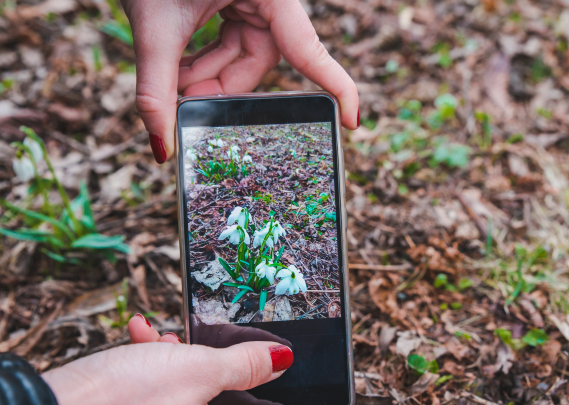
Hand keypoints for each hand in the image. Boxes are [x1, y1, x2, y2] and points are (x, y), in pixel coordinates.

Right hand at [42, 316, 338, 404]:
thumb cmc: (120, 403)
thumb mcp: (195, 371)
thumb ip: (246, 366)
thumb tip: (283, 361)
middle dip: (239, 369)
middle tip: (251, 345)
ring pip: (200, 393)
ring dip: (191, 358)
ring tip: (174, 334)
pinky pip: (167, 395)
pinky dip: (162, 363)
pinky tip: (146, 336)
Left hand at [119, 0, 359, 163]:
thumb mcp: (154, 28)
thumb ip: (156, 89)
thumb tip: (161, 149)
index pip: (308, 50)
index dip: (335, 86)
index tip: (351, 121)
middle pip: (260, 60)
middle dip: (221, 86)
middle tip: (186, 103)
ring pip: (243, 54)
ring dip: (208, 73)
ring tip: (172, 79)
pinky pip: (232, 39)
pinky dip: (205, 56)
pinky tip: (178, 66)